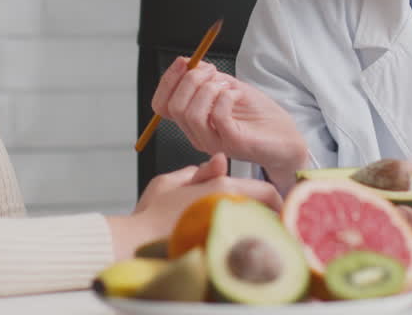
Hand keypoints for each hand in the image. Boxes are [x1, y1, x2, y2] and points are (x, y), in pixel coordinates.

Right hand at [107, 154, 281, 259]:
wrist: (136, 243)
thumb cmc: (150, 214)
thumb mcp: (169, 183)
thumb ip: (198, 172)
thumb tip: (219, 161)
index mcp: (223, 188)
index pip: (268, 192)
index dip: (275, 199)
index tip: (274, 205)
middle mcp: (230, 208)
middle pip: (267, 214)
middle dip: (267, 216)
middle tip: (263, 218)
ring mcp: (228, 230)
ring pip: (257, 229)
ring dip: (256, 229)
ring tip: (248, 231)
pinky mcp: (222, 251)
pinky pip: (244, 246)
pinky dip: (245, 244)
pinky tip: (233, 246)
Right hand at [151, 57, 307, 186]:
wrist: (286, 140)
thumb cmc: (259, 117)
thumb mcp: (228, 88)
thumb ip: (207, 77)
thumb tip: (187, 61)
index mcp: (193, 122)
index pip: (161, 105)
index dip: (168, 80)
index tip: (184, 62)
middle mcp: (198, 134)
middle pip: (174, 107)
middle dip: (191, 80)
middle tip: (213, 72)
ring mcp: (214, 141)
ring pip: (191, 113)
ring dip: (209, 88)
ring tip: (228, 85)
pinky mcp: (232, 143)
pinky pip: (218, 116)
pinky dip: (226, 96)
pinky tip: (238, 94)